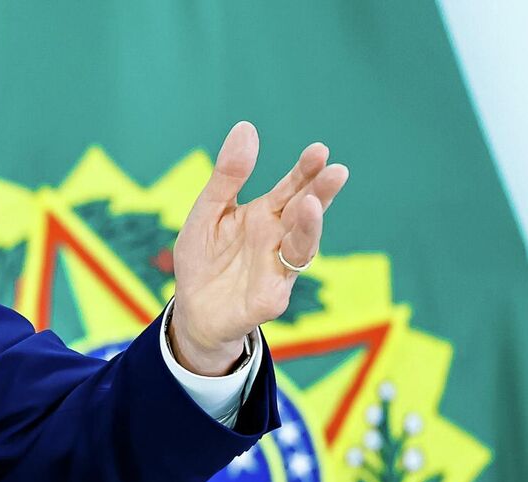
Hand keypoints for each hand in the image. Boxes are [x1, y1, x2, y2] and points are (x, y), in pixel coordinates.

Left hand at [168, 122, 348, 374]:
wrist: (192, 310)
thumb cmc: (204, 259)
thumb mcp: (208, 211)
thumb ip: (228, 176)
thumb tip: (246, 127)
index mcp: (266, 215)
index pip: (292, 188)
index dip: (306, 170)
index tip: (319, 150)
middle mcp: (279, 239)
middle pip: (306, 213)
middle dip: (321, 193)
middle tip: (335, 172)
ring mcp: (279, 269)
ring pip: (302, 246)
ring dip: (310, 227)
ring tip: (312, 205)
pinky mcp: (270, 298)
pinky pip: (280, 283)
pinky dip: (284, 267)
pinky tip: (283, 251)